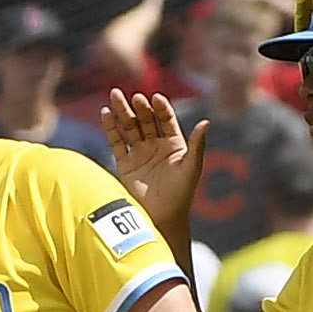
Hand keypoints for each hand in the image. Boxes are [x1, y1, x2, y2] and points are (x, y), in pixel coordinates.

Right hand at [99, 87, 207, 237]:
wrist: (162, 217)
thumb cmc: (181, 193)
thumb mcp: (191, 167)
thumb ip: (197, 144)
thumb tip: (206, 122)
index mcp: (174, 144)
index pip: (166, 119)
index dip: (161, 108)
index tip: (156, 98)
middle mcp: (156, 145)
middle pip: (146, 119)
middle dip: (140, 107)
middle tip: (135, 97)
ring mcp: (140, 153)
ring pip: (129, 127)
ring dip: (122, 111)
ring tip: (114, 94)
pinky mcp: (125, 163)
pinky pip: (116, 142)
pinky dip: (110, 127)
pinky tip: (106, 113)